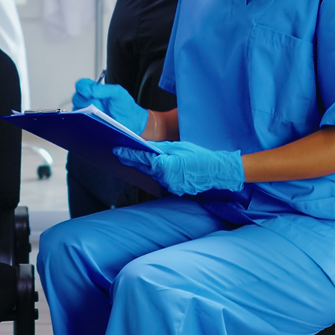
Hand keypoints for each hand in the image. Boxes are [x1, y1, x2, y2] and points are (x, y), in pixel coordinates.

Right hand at [73, 78, 147, 134]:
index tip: (89, 93)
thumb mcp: (118, 92)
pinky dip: (86, 121)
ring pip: (77, 111)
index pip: (81, 85)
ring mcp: (87, 113)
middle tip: (99, 105)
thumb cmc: (125, 106)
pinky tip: (96, 121)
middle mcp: (88, 100)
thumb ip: (104, 89)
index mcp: (94, 90)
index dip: (82, 88)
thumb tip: (91, 90)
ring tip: (101, 114)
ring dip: (88, 112)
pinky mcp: (87, 124)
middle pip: (76, 98)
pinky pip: (80, 123)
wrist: (132, 122)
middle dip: (87, 102)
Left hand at [113, 141, 244, 195]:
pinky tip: (154, 167)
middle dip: (132, 161)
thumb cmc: (200, 156)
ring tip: (134, 159)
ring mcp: (169, 186)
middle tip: (120, 154)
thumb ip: (160, 147)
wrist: (217, 171)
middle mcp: (164, 178)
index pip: (140, 159)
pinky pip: (161, 179)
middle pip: (144, 168)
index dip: (127, 154)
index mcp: (164, 166)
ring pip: (152, 174)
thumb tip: (145, 145)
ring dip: (144, 167)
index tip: (117, 150)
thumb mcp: (178, 146)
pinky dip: (156, 173)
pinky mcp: (174, 189)